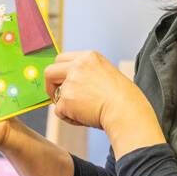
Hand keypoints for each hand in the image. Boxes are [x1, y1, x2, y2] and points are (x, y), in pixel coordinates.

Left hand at [43, 51, 162, 151]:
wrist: (126, 110)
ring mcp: (70, 82)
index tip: (61, 82)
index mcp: (89, 57)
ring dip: (66, 105)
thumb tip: (69, 83)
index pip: (62, 59)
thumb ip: (87, 74)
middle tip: (58, 97)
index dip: (59, 72)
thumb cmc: (124, 98)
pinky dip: (69, 118)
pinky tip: (85, 118)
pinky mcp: (66, 100)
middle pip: (50, 71)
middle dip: (50, 85)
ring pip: (56, 95)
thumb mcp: (106, 74)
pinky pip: (59, 112)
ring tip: (85, 112)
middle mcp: (77, 66)